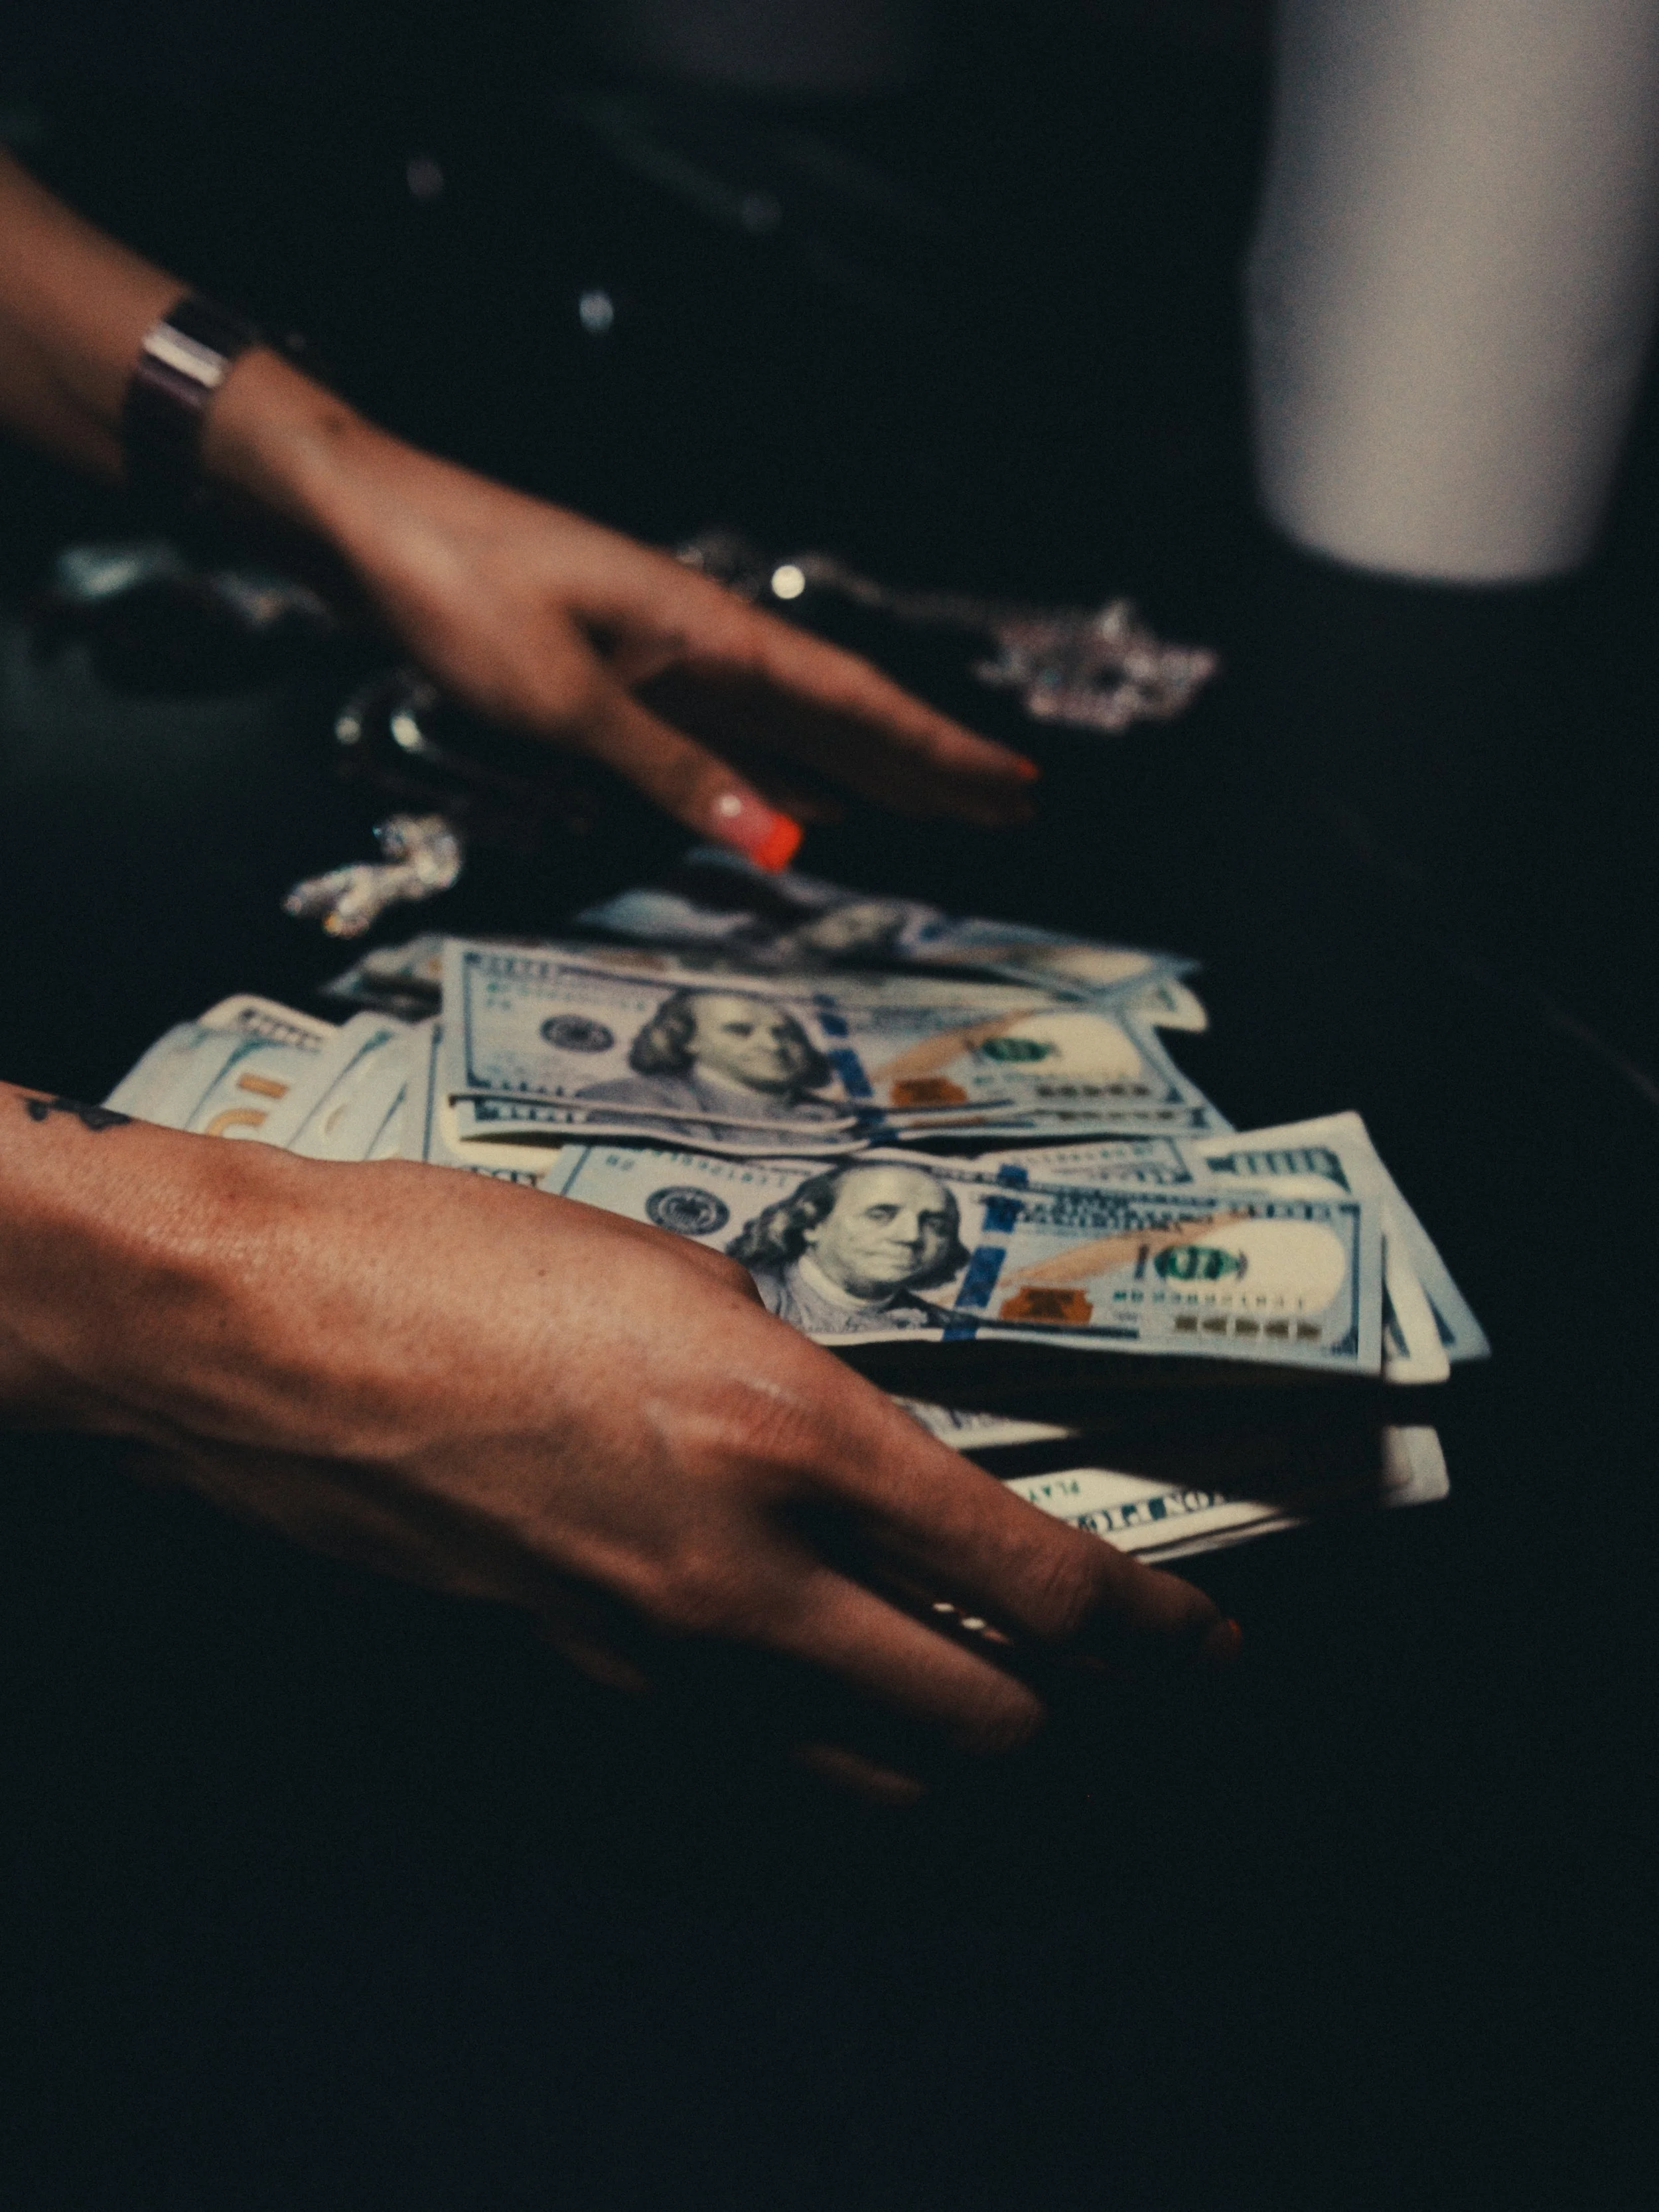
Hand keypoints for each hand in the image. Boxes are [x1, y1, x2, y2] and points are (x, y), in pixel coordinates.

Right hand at [5, 1110, 1230, 1797]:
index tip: (1210, 1647)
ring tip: (979, 1689)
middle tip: (1101, 1671)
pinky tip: (822, 1682)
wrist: (260, 1338)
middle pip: (982, 1722)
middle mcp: (742, 1578)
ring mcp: (654, 1663)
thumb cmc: (455, 1260)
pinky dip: (821, 1741)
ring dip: (949, 1741)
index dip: (1152, 1629)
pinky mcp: (574, 1696)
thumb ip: (798, 1377)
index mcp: (789, 1434)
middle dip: (1068, 1710)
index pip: (1030, 1580)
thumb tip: (865, 1450)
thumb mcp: (675, 1275)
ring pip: (871, 1771)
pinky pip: (747, 1756)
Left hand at [207, 356, 1039, 865]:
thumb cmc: (459, 589)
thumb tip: (781, 844)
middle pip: (844, 713)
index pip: (853, 700)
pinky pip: (731, 737)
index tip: (1010, 784)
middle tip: (1007, 808)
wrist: (374, 527)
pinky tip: (804, 803)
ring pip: (794, 728)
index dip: (936, 750)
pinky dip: (779, 775)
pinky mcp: (624, 672)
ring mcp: (668, 656)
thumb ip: (674, 769)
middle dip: (927, 765)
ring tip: (934, 810)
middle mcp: (704, 640)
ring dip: (866, 773)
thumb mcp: (564, 696)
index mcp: (709, 632)